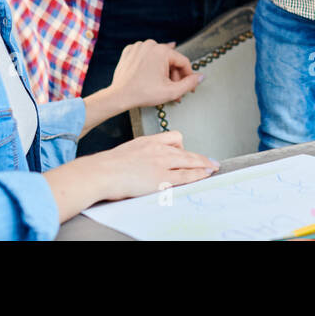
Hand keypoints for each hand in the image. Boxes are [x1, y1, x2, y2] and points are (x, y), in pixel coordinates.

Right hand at [92, 131, 218, 200]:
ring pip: (189, 160)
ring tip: (212, 168)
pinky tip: (205, 175)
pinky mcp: (162, 178)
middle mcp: (158, 149)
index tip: (189, 150)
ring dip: (204, 164)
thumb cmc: (108, 166)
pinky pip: (185, 175)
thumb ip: (139, 154)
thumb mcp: (127, 151)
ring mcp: (161, 163)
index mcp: (148, 141)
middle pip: (185, 150)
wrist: (102, 172)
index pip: (173, 138)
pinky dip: (198, 174)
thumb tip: (142, 164)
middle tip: (210, 161)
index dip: (184, 146)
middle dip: (200, 157)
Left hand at [108, 39, 200, 109]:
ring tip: (162, 85)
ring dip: (163, 71)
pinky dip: (150, 65)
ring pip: (158, 57)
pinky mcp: (129, 50)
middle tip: (175, 91)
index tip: (188, 87)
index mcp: (162, 51)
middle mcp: (151, 44)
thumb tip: (201, 77)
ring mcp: (139, 46)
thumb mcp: (171, 91)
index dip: (188, 76)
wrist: (119, 96)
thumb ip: (189, 83)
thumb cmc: (144, 93)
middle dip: (174, 76)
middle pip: (170, 60)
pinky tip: (149, 75)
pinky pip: (146, 56)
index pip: (183, 62)